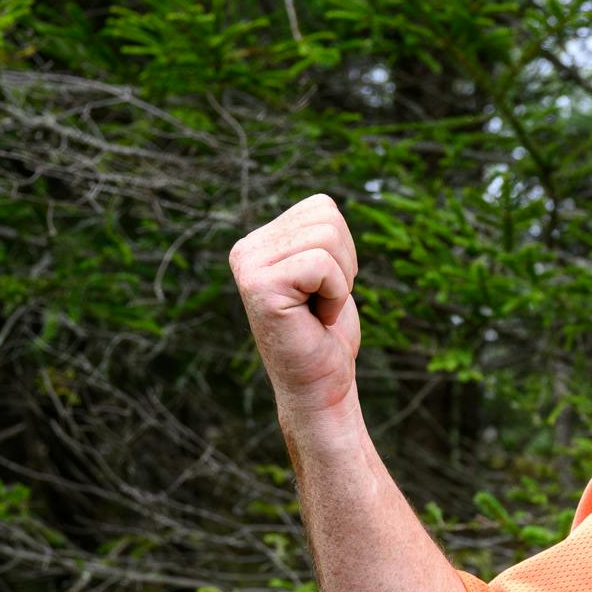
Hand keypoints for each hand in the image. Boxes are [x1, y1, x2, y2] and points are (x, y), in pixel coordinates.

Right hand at [229, 193, 364, 417]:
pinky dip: (336, 295)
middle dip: (344, 264)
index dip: (343, 250)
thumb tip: (325, 205)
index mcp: (259, 241)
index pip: (323, 207)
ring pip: (328, 237)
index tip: (324, 288)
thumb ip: (316, 236)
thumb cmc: (326, 334)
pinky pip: (323, 265)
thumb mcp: (326, 273)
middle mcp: (246, 249)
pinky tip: (317, 318)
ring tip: (318, 309)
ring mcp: (248, 266)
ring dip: (340, 281)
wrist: (319, 386)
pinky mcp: (260, 287)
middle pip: (327, 217)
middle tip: (323, 302)